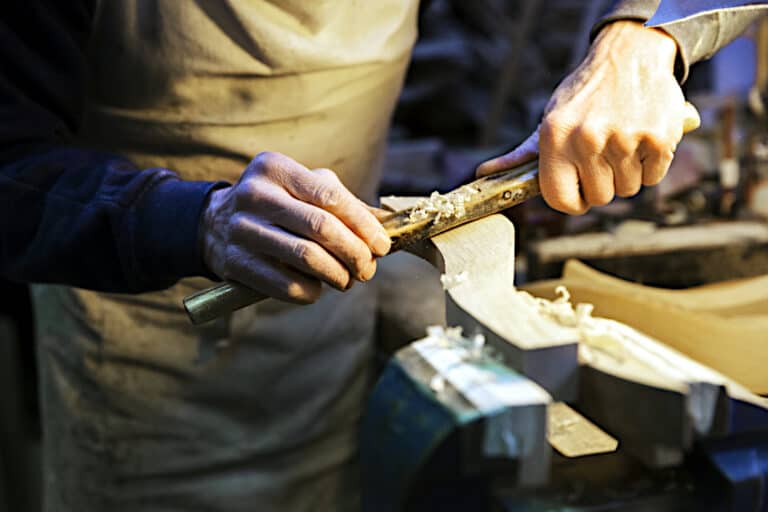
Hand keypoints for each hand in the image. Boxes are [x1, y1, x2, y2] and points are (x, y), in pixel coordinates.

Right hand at [201, 152, 390, 302]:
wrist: (213, 224)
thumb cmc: (276, 206)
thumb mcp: (302, 189)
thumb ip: (341, 203)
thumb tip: (383, 229)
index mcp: (275, 168)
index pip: (331, 197)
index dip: (363, 225)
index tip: (382, 246)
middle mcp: (254, 194)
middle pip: (321, 227)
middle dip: (355, 253)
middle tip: (368, 269)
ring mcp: (242, 229)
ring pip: (306, 258)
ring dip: (338, 275)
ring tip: (348, 280)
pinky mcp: (235, 263)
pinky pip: (285, 284)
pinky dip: (311, 291)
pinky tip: (318, 288)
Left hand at [477, 21, 692, 213]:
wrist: (630, 54)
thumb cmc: (584, 96)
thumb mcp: (548, 121)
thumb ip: (522, 155)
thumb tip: (483, 174)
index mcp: (555, 136)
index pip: (560, 200)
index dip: (573, 201)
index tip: (580, 191)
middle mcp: (587, 138)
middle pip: (599, 198)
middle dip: (603, 183)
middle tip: (604, 154)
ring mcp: (624, 138)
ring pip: (628, 189)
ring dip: (628, 173)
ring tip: (622, 140)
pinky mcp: (658, 137)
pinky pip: (653, 176)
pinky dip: (651, 163)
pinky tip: (641, 136)